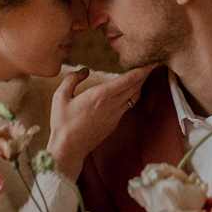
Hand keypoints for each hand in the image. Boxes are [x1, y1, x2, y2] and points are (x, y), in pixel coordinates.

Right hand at [47, 65, 156, 179]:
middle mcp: (112, 105)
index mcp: (101, 95)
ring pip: (133, 97)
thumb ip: (72, 79)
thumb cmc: (62, 122)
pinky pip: (127, 106)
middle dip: (144, 75)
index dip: (142, 70)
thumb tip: (84, 70)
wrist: (69, 149)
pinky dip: (131, 96)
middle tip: (150, 64)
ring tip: (141, 75)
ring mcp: (115, 116)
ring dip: (139, 85)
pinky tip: (128, 92)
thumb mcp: (60, 96)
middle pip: (135, 87)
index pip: (128, 80)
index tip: (151, 62)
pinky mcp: (114, 124)